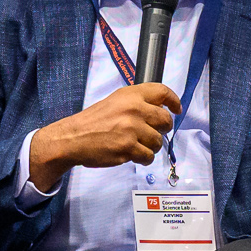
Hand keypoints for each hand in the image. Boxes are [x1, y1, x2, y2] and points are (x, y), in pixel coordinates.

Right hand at [28, 83, 181, 192]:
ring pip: (158, 141)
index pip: (162, 92)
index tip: (177, 109)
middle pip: (166, 120)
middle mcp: (134, 109)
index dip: (174, 101)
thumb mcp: (115, 101)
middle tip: (152, 133)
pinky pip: (149, 156)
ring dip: (150, 146)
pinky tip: (131, 154)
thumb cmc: (93, 122)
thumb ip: (137, 103)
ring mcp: (132, 129)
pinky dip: (143, 158)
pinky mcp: (128, 148)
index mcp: (131, 95)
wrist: (73, 138)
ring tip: (135, 145)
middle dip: (162, 129)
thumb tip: (161, 110)